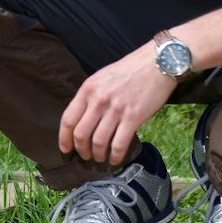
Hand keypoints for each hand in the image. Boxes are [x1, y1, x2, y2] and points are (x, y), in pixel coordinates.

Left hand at [59, 45, 174, 163]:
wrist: (157, 63)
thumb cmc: (129, 70)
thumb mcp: (101, 78)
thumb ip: (90, 96)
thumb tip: (82, 118)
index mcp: (87, 90)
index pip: (68, 119)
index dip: (64, 139)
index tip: (65, 149)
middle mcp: (98, 100)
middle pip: (81, 134)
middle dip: (81, 150)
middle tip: (85, 156)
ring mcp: (116, 110)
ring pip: (98, 142)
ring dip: (97, 155)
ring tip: (100, 158)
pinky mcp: (133, 117)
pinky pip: (119, 144)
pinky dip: (115, 156)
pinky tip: (115, 159)